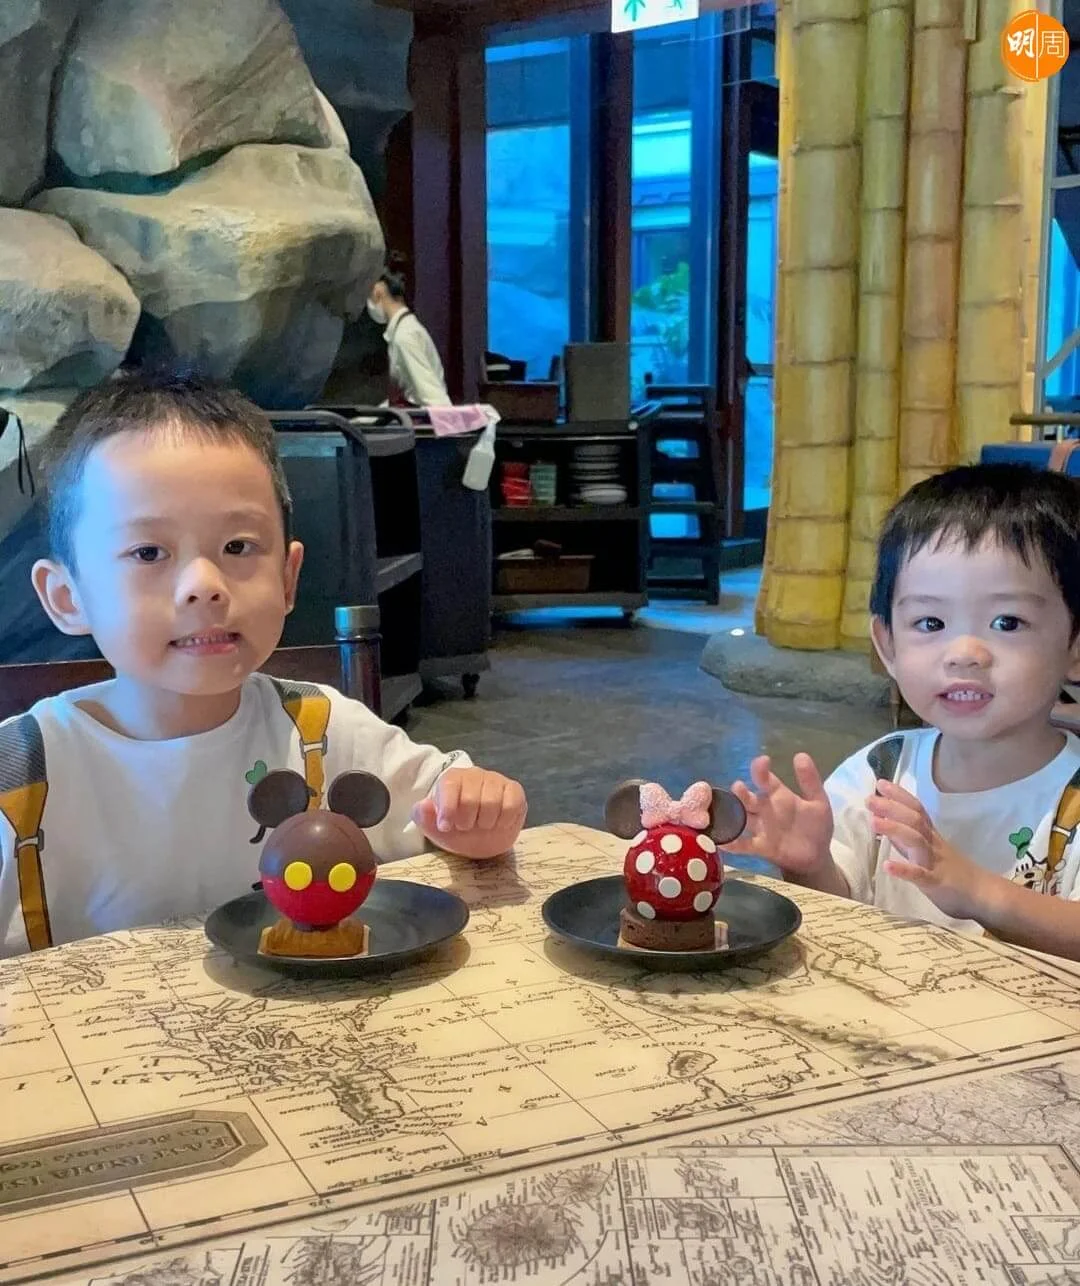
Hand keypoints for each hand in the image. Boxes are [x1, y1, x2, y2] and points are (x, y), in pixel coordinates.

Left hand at [411, 767, 526, 860]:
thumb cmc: (455, 828)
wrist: (479, 839)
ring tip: (481, 824)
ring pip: (492, 803)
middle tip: (465, 826)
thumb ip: (423, 816)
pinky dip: (504, 820)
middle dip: (466, 821)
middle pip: (471, 799)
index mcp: (452, 779)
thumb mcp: (433, 827)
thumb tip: (424, 805)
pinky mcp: (514, 790)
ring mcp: (496, 781)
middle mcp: (474, 775)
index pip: (450, 786)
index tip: (445, 827)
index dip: (447, 809)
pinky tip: (498, 823)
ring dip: (485, 822)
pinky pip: (512, 804)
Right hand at [726, 753, 834, 879]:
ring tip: (723, 810)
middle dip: (741, 792)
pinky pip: (743, 844)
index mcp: (777, 795)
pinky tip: (723, 842)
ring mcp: (760, 828)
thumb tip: (800, 755)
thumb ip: (810, 781)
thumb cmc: (815, 826)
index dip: (761, 769)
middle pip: (747, 797)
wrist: (816, 856)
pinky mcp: (760, 847)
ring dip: (732, 814)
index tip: (762, 761)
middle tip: (738, 786)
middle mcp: (764, 809)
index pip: (765, 779)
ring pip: (741, 817)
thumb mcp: (818, 802)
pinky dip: (732, 843)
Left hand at [870, 781, 986, 920]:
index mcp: (931, 835)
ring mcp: (935, 862)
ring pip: (916, 841)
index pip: (916, 809)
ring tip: (873, 822)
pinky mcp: (936, 882)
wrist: (982, 894)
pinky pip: (920, 875)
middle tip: (869, 799)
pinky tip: (887, 866)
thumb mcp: (927, 849)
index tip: (880, 782)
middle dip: (892, 807)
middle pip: (914, 820)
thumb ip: (906, 837)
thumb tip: (883, 820)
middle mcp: (932, 844)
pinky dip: (903, 870)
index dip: (899, 795)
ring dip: (894, 830)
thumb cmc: (951, 871)